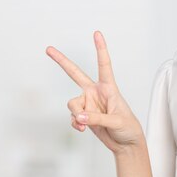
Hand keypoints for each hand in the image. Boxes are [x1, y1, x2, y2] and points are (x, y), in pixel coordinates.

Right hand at [46, 31, 143, 153]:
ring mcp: (88, 103)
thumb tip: (79, 117)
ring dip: (77, 115)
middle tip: (48, 49)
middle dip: (62, 61)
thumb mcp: (116, 122)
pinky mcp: (83, 115)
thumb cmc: (128, 128)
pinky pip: (72, 117)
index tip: (97, 33)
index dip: (100, 49)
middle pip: (75, 74)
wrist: (125, 143)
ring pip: (72, 104)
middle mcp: (96, 92)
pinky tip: (83, 129)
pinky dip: (75, 124)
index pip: (104, 65)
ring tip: (86, 124)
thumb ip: (97, 119)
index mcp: (109, 88)